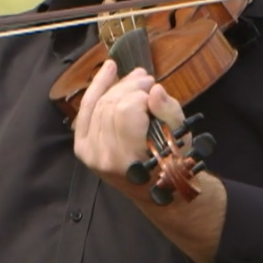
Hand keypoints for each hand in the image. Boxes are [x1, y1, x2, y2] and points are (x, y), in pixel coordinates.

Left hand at [72, 58, 185, 200]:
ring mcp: (90, 153)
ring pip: (98, 104)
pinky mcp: (82, 148)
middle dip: (130, 86)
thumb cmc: (172, 164)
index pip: (127, 110)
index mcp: (130, 158)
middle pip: (111, 104)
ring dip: (117, 85)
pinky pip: (85, 110)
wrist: (157, 191)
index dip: (142, 94)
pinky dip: (97, 89)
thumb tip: (154, 91)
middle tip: (148, 79)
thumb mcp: (180, 137)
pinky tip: (109, 71)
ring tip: (135, 78)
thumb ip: (169, 112)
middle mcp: (105, 157)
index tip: (155, 91)